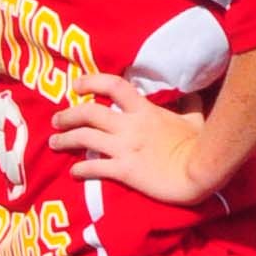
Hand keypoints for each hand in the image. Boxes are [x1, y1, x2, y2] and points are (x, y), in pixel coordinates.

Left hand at [54, 70, 211, 207]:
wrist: (201, 173)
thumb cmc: (199, 145)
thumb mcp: (195, 119)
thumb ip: (189, 104)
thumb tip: (192, 91)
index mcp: (144, 110)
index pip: (113, 86)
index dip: (91, 82)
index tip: (76, 85)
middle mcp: (128, 126)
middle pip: (88, 113)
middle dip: (67, 115)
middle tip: (56, 119)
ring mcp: (124, 148)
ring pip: (84, 138)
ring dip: (64, 140)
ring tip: (54, 143)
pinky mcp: (123, 171)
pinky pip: (94, 167)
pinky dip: (80, 169)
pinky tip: (73, 172)